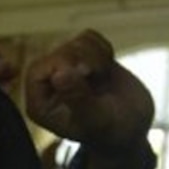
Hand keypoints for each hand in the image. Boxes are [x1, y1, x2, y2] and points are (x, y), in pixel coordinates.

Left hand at [21, 29, 155, 151]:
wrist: (131, 128)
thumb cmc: (111, 132)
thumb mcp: (96, 120)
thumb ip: (77, 98)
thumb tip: (58, 74)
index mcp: (40, 105)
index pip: (37, 69)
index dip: (63, 63)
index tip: (87, 73)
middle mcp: (48, 86)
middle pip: (58, 51)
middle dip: (84, 58)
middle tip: (100, 78)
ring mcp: (66, 70)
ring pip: (75, 42)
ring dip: (96, 54)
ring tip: (103, 77)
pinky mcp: (84, 59)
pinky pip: (88, 37)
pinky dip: (103, 47)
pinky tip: (107, 67)